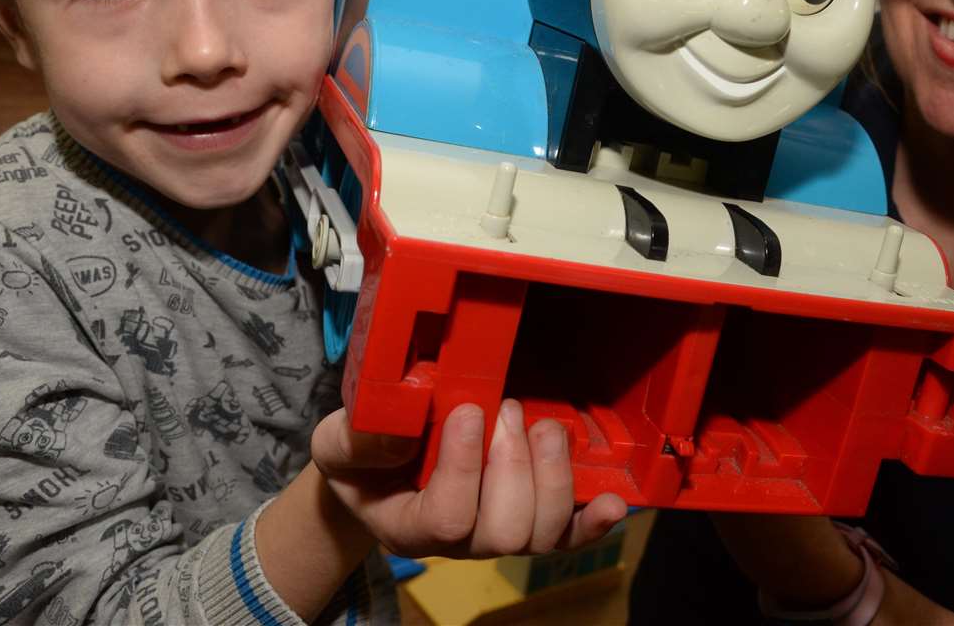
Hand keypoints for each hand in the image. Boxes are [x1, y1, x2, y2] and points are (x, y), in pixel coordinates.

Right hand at [311, 400, 627, 558]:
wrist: (382, 473)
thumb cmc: (363, 456)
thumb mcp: (340, 441)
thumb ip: (358, 438)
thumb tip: (398, 423)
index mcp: (408, 526)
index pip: (446, 519)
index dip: (465, 466)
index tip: (470, 410)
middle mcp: (460, 543)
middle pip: (503, 532)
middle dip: (513, 464)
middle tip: (507, 410)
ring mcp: (499, 535)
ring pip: (541, 532)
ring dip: (551, 474)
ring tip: (542, 425)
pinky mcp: (531, 524)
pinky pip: (568, 538)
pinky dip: (593, 523)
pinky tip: (613, 503)